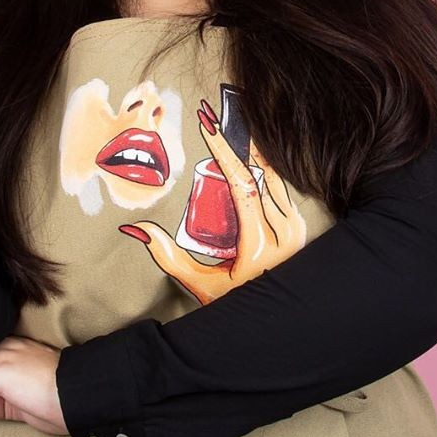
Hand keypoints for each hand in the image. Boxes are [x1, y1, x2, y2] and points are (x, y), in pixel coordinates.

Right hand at [117, 108, 307, 304]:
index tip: (208, 125)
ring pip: (276, 178)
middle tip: (218, 111)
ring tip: (236, 121)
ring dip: (254, 149)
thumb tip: (135, 229)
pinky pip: (283, 189)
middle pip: (261, 173)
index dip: (225, 152)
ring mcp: (297, 230)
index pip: (242, 186)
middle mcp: (285, 234)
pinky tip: (255, 149)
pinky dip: (267, 167)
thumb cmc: (236, 308)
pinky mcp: (301, 229)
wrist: (281, 325)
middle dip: (238, 140)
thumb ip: (168, 257)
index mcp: (261, 244)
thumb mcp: (200, 285)